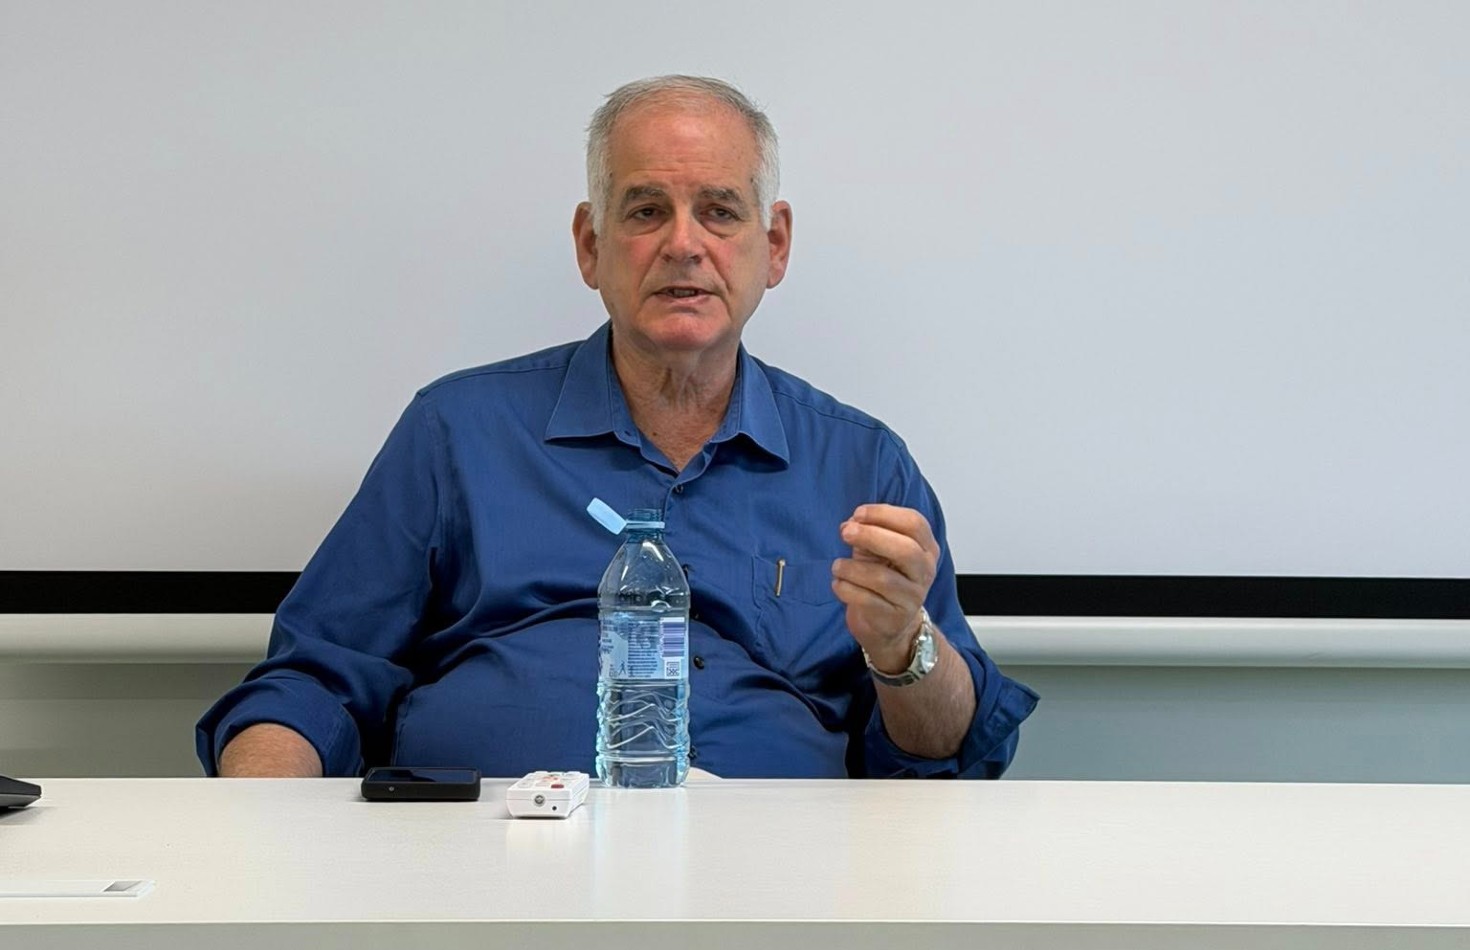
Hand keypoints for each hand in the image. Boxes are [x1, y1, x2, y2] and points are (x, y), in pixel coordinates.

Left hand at [831, 504, 939, 670]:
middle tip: (845, 532)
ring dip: (852, 568)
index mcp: (925, 548)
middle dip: (871, 536)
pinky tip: (838, 584)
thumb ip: (867, 533)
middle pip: (906, 550)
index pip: (914, 523)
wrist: (890, 624)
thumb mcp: (878, 551)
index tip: (858, 513)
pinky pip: (868, 601)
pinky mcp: (894, 618)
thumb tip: (850, 524)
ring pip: (883, 578)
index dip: (884, 514)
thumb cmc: (884, 578)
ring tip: (837, 566)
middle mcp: (924, 571)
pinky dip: (846, 589)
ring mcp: (912, 597)